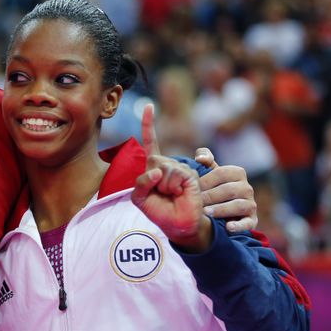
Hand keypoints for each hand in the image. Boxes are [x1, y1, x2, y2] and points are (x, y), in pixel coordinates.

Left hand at [131, 104, 211, 251]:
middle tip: (160, 193)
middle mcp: (168, 164)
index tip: (148, 106)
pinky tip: (179, 193)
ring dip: (162, 186)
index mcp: (154, 167)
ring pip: (163, 169)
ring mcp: (180, 168)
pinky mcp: (190, 174)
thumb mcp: (139, 198)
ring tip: (170, 195)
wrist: (178, 224)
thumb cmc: (159, 211)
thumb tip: (156, 171)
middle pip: (152, 160)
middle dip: (151, 179)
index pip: (151, 142)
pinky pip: (174, 175)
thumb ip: (140, 183)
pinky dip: (171, 187)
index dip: (149, 124)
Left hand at [194, 147, 257, 232]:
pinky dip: (239, 226)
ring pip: (238, 206)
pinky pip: (248, 223)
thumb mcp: (210, 171)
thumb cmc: (213, 186)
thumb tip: (201, 158)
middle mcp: (247, 188)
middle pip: (228, 190)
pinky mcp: (252, 220)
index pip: (220, 174)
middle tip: (195, 201)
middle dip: (210, 196)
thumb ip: (205, 159)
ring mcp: (251, 204)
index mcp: (237, 172)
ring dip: (221, 209)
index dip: (205, 180)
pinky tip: (228, 228)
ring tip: (206, 212)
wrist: (221, 209)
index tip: (191, 187)